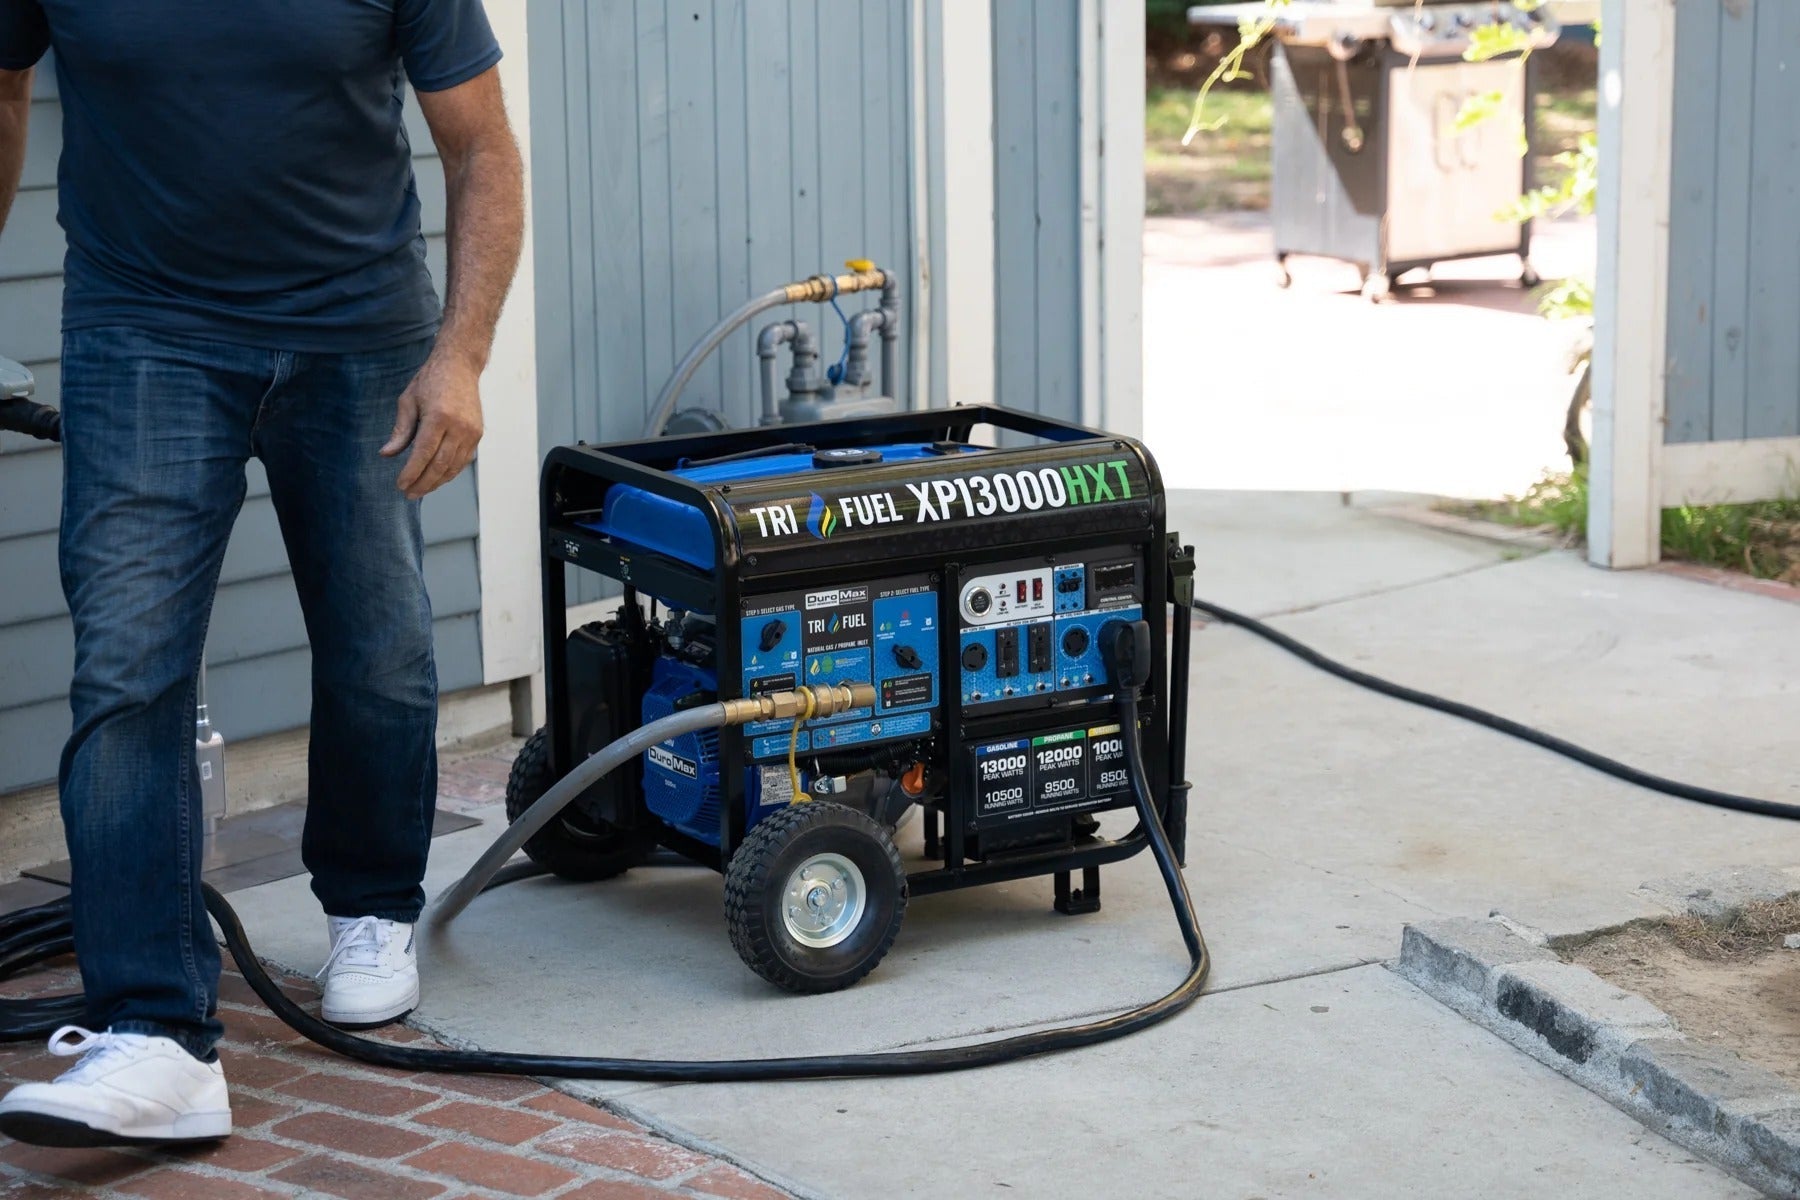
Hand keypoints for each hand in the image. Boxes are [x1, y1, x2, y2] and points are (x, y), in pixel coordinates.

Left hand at [381, 349, 484, 498]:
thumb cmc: (430, 381)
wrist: (460, 366)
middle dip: (423, 483)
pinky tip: (437, 478)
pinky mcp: (477, 434)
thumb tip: (387, 454)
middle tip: (409, 494)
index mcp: (438, 417)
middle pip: (440, 465)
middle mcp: (458, 427)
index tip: (401, 485)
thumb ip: (400, 431)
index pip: (423, 453)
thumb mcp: (408, 401)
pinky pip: (463, 460)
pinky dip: (450, 472)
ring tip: (421, 490)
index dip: (412, 473)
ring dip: (437, 481)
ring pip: (453, 466)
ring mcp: (471, 432)